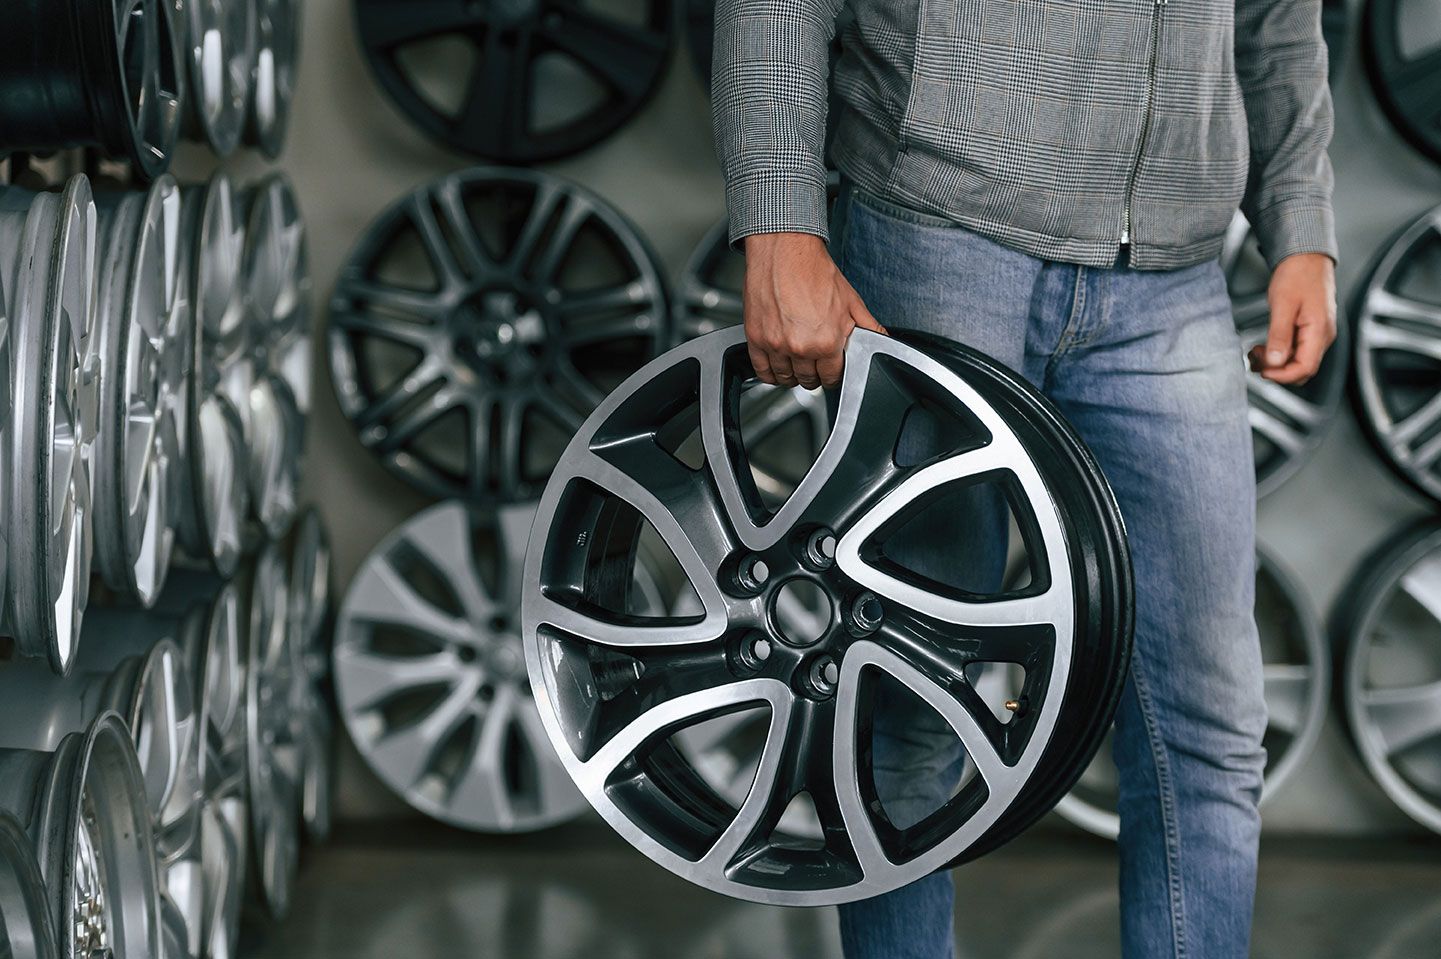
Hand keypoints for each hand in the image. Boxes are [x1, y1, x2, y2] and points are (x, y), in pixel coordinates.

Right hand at [742, 232, 885, 388]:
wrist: (785, 251)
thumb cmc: (814, 271)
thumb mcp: (851, 300)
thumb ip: (868, 326)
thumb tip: (882, 340)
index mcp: (827, 342)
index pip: (832, 378)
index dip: (833, 375)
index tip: (830, 370)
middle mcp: (801, 347)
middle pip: (808, 380)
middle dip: (813, 375)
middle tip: (814, 365)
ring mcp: (776, 345)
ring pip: (784, 378)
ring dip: (791, 375)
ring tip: (796, 364)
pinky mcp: (756, 338)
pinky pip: (762, 370)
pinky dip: (769, 373)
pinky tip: (776, 366)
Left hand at [1248, 252, 1336, 385]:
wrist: (1306, 255)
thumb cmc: (1298, 274)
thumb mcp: (1283, 305)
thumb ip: (1279, 336)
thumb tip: (1275, 361)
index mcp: (1320, 331)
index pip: (1305, 368)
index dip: (1283, 376)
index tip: (1263, 371)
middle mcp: (1323, 335)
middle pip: (1302, 369)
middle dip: (1277, 370)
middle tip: (1255, 360)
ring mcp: (1318, 332)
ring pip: (1298, 360)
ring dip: (1276, 362)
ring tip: (1255, 352)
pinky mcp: (1310, 328)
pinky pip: (1296, 349)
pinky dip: (1279, 352)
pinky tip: (1264, 346)